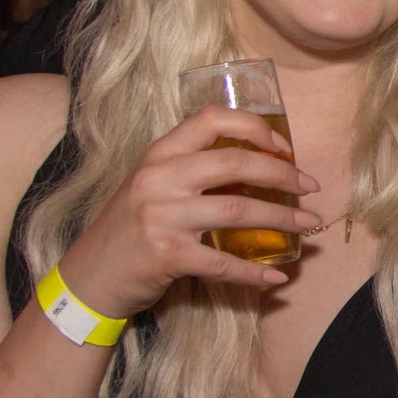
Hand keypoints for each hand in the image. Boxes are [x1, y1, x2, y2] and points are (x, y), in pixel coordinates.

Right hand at [56, 107, 323, 319]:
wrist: (88, 277)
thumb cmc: (129, 228)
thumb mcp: (152, 185)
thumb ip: (191, 170)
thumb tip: (259, 167)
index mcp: (158, 154)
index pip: (212, 119)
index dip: (256, 128)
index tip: (285, 148)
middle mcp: (159, 178)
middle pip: (236, 163)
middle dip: (283, 174)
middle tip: (309, 187)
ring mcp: (162, 217)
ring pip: (239, 210)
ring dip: (283, 219)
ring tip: (308, 226)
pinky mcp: (167, 255)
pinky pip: (224, 263)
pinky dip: (255, 272)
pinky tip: (276, 278)